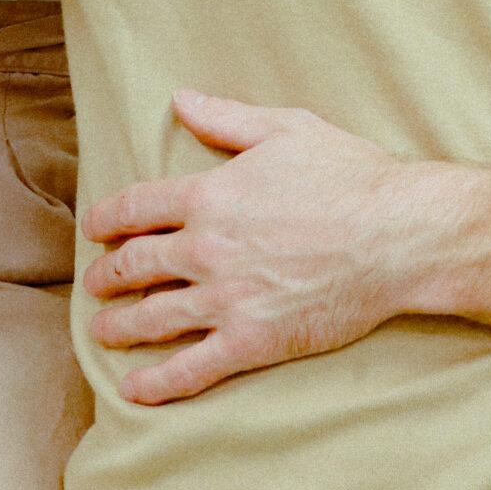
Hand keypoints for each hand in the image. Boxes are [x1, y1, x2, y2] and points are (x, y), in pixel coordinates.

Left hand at [81, 90, 424, 403]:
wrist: (396, 237)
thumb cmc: (348, 176)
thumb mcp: (285, 129)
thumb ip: (226, 118)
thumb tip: (180, 99)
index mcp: (210, 195)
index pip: (137, 207)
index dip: (108, 219)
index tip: (95, 229)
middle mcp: (207, 249)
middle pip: (136, 265)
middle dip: (107, 275)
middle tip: (94, 283)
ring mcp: (226, 299)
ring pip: (153, 319)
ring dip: (119, 327)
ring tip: (102, 331)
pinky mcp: (252, 342)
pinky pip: (192, 369)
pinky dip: (158, 383)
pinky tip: (135, 390)